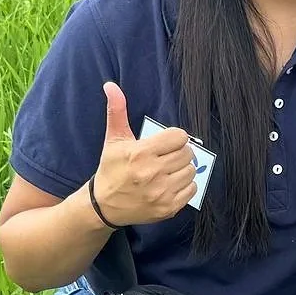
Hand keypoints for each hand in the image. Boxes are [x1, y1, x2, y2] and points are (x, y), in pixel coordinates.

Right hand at [90, 82, 195, 226]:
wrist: (103, 206)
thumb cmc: (111, 170)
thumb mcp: (113, 140)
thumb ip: (117, 111)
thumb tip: (111, 86)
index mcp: (141, 154)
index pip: (179, 137)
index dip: (173, 138)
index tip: (164, 143)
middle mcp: (152, 173)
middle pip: (187, 153)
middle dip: (178, 152)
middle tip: (165, 157)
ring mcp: (161, 193)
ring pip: (191, 171)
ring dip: (182, 169)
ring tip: (167, 171)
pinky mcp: (168, 208)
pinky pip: (192, 190)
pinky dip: (185, 186)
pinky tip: (170, 184)